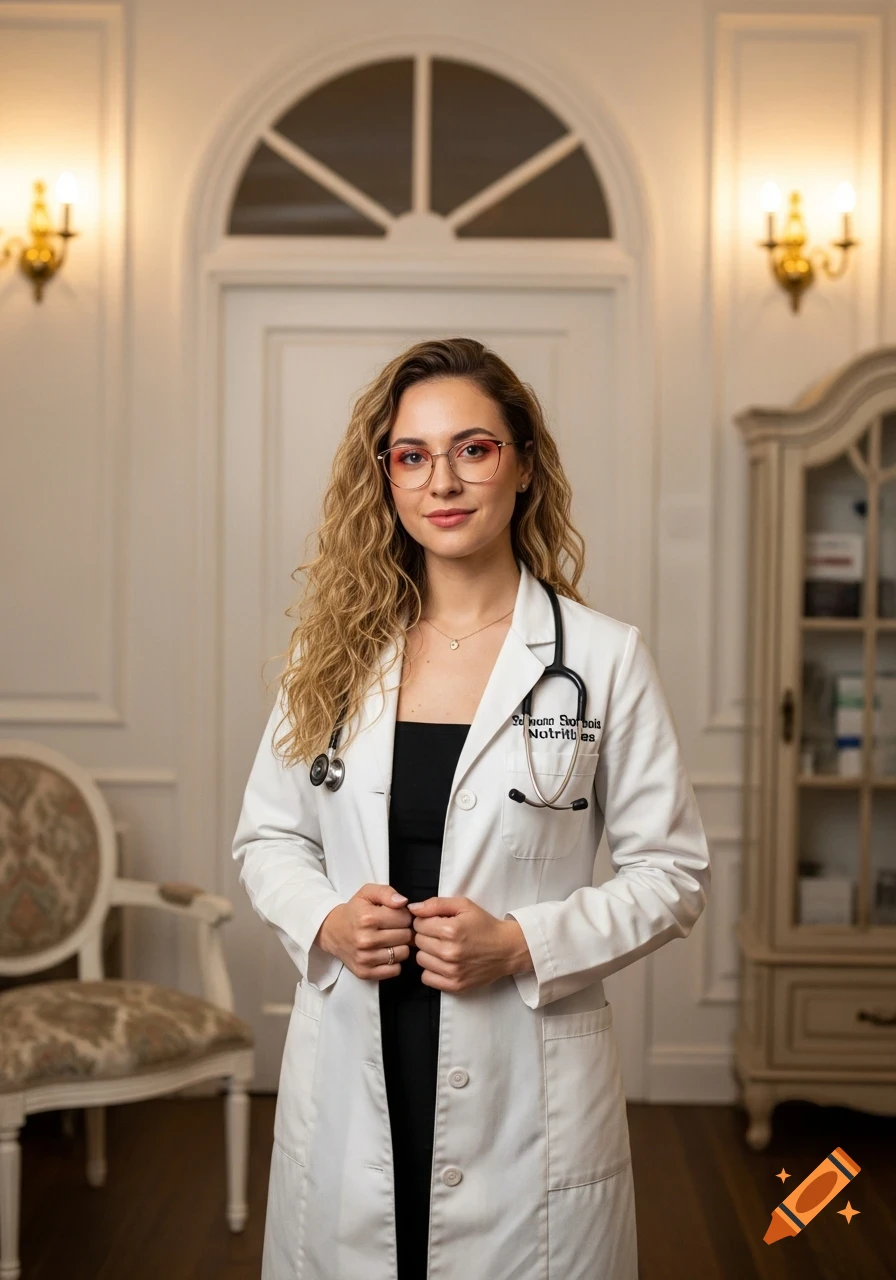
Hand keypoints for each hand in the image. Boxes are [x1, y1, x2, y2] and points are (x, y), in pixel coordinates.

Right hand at [316, 884, 412, 980]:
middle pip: (406, 936)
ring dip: (400, 946)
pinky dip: (394, 962)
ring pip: (403, 953)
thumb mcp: (367, 893)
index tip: (395, 915)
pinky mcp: (364, 972)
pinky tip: (385, 952)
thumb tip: (403, 902)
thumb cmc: (355, 911)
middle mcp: (366, 940)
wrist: (332, 931)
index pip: (405, 918)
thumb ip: (387, 892)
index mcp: (368, 918)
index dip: (404, 915)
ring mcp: (365, 959)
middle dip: (403, 930)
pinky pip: (395, 970)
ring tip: (389, 940)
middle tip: (392, 927)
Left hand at [408, 896, 532, 993]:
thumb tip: (412, 909)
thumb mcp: (464, 905)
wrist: (507, 949)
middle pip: (418, 942)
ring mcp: (452, 971)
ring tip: (443, 948)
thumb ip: (436, 904)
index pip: (418, 924)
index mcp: (451, 930)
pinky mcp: (455, 985)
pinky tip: (443, 962)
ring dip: (428, 953)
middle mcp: (450, 952)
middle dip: (427, 935)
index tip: (438, 922)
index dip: (426, 921)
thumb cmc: (485, 925)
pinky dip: (431, 970)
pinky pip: (426, 978)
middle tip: (442, 935)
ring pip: (420, 959)